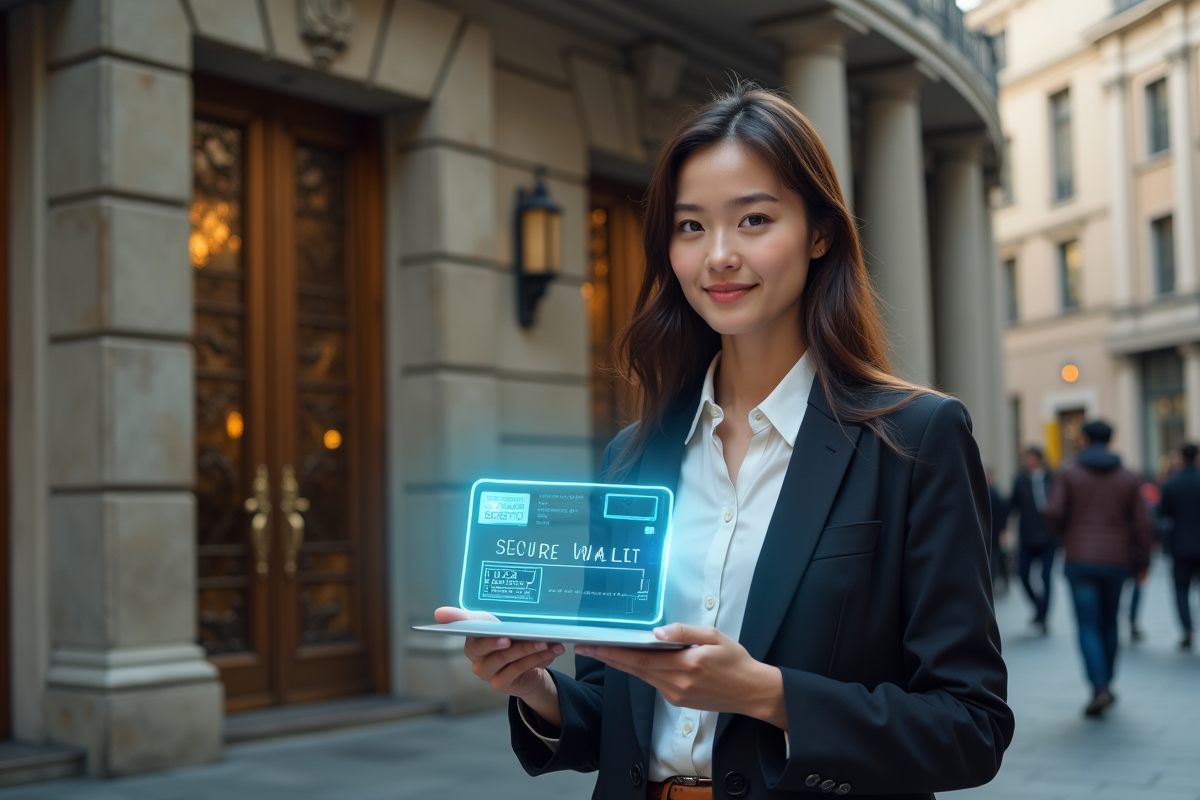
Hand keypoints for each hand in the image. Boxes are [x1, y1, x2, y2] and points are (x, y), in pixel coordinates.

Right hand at [433, 607, 564, 726]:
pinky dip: (536, 658)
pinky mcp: (498, 683)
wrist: (528, 669)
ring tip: (547, 642)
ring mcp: (484, 670)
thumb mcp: (507, 624)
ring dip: (529, 648)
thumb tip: (494, 603)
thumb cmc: (514, 640)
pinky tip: (550, 651)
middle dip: (495, 640)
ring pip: (506, 657)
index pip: (461, 622)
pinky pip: (518, 668)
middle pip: (481, 645)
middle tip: (509, 637)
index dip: (452, 617)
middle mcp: (474, 653)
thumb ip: (501, 615)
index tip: (441, 614)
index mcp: (472, 633)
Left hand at [576, 623, 786, 729]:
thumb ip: (684, 632)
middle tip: (585, 647)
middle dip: (608, 657)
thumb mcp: (713, 636)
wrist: (752, 692)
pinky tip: (631, 660)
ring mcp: (676, 694)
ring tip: (602, 651)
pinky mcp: (678, 701)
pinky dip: (640, 670)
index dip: (614, 652)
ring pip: (641, 676)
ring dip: (621, 664)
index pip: (640, 657)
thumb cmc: (735, 660)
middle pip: (634, 668)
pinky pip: (653, 682)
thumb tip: (657, 632)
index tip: (593, 645)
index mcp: (686, 664)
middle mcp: (677, 683)